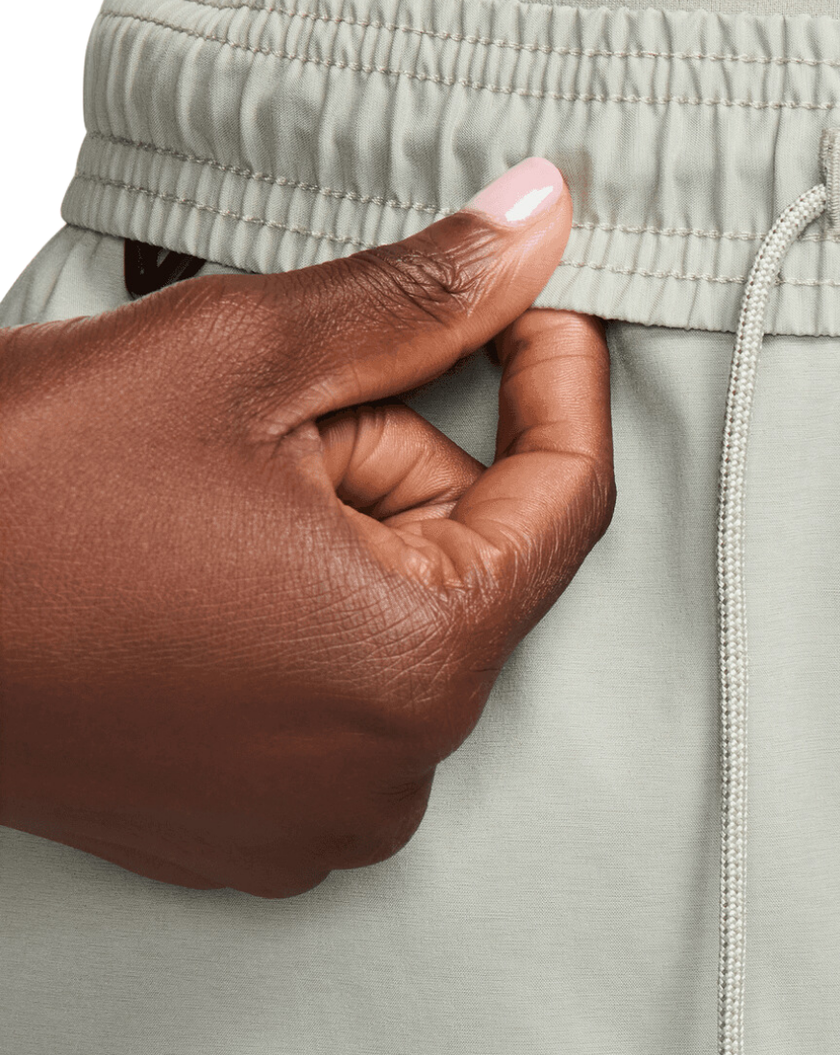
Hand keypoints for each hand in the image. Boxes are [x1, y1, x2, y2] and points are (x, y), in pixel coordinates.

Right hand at [0, 157, 613, 894]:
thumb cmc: (7, 496)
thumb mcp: (236, 356)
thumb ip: (420, 296)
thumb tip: (542, 218)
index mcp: (419, 664)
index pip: (569, 501)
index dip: (557, 378)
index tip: (535, 303)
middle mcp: (392, 772)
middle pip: (467, 559)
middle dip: (385, 463)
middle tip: (252, 430)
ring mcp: (318, 819)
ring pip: (396, 619)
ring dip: (331, 537)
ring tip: (192, 510)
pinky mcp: (250, 836)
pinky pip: (329, 695)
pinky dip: (289, 619)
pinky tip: (182, 584)